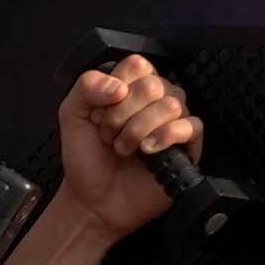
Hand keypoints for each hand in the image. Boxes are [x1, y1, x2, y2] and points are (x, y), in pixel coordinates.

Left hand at [46, 54, 204, 243]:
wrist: (92, 200)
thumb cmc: (86, 158)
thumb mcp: (72, 115)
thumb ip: (86, 87)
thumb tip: (119, 85)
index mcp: (132, 87)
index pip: (137, 64)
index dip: (116, 89)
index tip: (101, 113)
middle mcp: (157, 100)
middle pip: (153, 85)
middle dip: (122, 114)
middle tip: (109, 135)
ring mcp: (174, 121)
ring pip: (171, 104)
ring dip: (138, 130)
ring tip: (124, 148)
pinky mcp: (188, 146)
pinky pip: (192, 126)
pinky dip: (165, 136)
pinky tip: (147, 150)